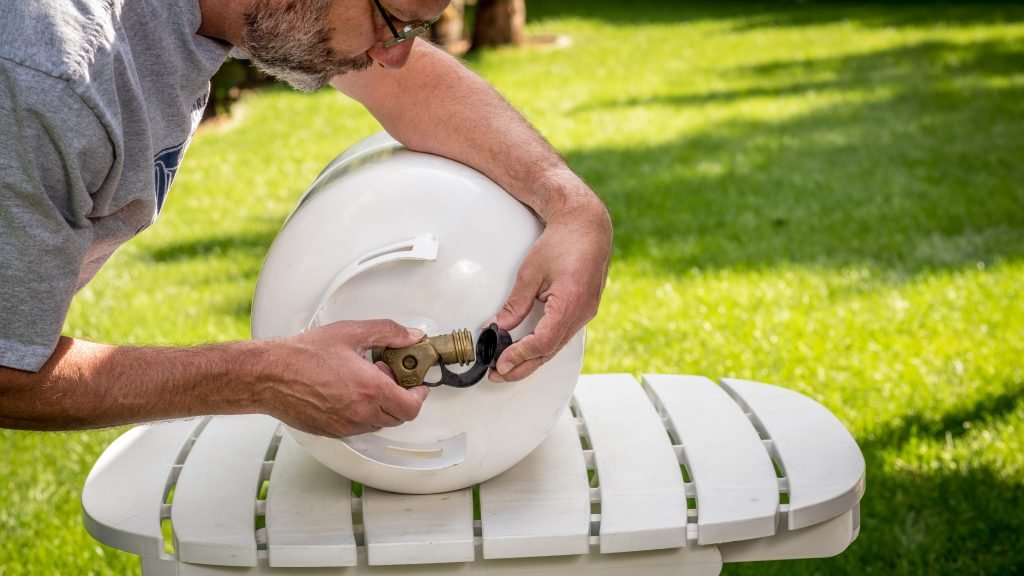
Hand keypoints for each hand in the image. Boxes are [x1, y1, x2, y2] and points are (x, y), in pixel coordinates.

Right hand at [257, 320, 428, 436]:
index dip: (419, 396)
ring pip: (378, 423)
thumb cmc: (302, 355)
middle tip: (388, 378)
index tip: (418, 386)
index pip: (411, 407)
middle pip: (398, 417)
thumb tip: (410, 336)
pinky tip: (349, 393)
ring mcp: (345, 425)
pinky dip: (363, 414)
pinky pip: (358, 428)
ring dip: (382, 407)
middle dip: (401, 399)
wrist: (269, 375)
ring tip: (365, 383)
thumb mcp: (351, 332)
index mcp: (370, 389)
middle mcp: (360, 412)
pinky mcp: (331, 431)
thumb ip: (387, 332)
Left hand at [493, 192, 611, 380]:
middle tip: (499, 373)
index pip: (543, 342)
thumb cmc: (563, 241)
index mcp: (571, 302)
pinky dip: (544, 346)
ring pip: (557, 346)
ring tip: (509, 365)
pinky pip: (563, 335)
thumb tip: (500, 326)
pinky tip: (529, 349)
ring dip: (533, 359)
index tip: (501, 363)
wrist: (587, 226)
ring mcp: (586, 313)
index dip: (520, 356)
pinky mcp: (584, 310)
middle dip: (523, 366)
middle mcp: (582, 312)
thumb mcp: (531, 272)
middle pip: (550, 351)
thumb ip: (516, 304)